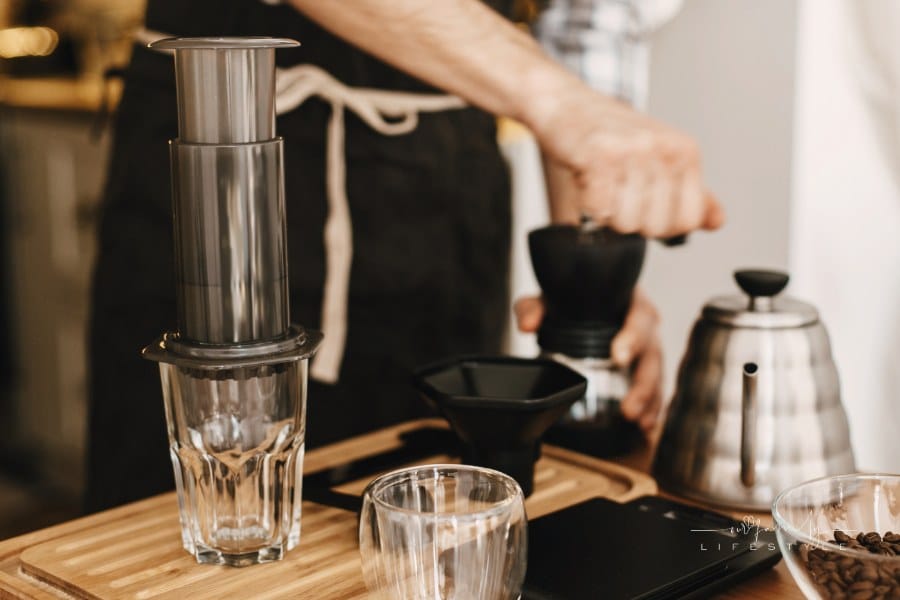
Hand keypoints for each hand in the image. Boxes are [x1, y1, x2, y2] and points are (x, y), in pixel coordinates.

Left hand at [514, 288, 662, 432]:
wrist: (580, 301)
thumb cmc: (572, 299)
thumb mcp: (550, 299)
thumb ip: (534, 308)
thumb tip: (528, 325)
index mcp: (629, 302)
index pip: (639, 317)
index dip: (633, 337)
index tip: (618, 357)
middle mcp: (643, 325)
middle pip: (652, 354)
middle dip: (643, 384)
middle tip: (628, 408)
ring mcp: (647, 346)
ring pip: (656, 375)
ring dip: (649, 401)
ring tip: (638, 422)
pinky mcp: (645, 365)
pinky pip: (655, 388)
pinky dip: (652, 408)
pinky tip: (645, 427)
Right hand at [527, 82, 724, 236]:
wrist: (564, 102)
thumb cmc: (608, 133)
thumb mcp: (659, 158)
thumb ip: (688, 192)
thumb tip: (717, 220)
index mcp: (685, 152)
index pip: (689, 220)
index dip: (661, 226)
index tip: (642, 205)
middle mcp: (664, 149)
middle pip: (655, 226)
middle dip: (630, 220)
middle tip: (615, 192)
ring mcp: (632, 152)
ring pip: (626, 223)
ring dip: (606, 214)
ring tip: (600, 185)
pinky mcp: (599, 157)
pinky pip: (599, 212)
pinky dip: (587, 207)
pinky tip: (586, 183)